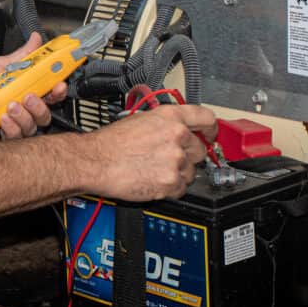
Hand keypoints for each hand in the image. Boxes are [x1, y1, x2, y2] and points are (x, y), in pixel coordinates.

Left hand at [0, 33, 66, 139]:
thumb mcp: (0, 65)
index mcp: (25, 90)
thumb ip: (22, 55)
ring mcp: (13, 123)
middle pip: (45, 113)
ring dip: (25, 115)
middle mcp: (22, 108)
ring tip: (10, 105)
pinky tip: (2, 118)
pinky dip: (12, 126)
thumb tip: (36, 39)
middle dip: (42, 105)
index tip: (58, 84)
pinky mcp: (1, 136)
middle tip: (29, 96)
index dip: (57, 90)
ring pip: (32, 126)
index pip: (49, 93)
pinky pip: (15, 136)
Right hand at [93, 104, 217, 201]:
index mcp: (170, 117)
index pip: (206, 118)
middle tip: (169, 159)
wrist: (96, 161)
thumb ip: (164, 124)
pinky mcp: (171, 182)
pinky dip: (170, 189)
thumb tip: (177, 129)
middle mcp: (177, 136)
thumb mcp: (140, 120)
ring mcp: (176, 160)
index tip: (210, 135)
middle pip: (200, 150)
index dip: (211, 129)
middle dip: (188, 157)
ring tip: (155, 170)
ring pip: (191, 172)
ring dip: (178, 174)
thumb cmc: (111, 142)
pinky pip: (181, 189)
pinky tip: (154, 181)